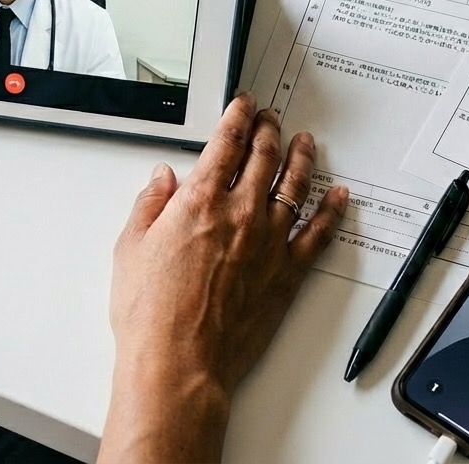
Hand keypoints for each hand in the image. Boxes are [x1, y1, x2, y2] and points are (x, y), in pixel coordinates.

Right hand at [100, 93, 347, 461]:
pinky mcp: (287, 274)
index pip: (225, 143)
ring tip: (304, 142)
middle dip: (268, 130)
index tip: (243, 106)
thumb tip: (162, 179)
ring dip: (301, 157)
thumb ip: (149, 205)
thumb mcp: (130, 248)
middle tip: (270, 118)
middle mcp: (240, 213)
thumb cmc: (151, 315)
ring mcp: (269, 242)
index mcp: (199, 201)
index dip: (236, 117)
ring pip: (294, 185)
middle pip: (262, 157)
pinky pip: (319, 234)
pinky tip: (338, 197)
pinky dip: (332, 211)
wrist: (179, 362)